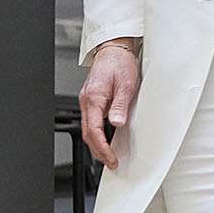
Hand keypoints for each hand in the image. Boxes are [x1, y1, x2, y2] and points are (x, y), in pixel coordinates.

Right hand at [78, 38, 142, 169]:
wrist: (113, 50)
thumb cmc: (120, 63)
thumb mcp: (126, 85)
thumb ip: (120, 105)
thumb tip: (117, 123)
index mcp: (94, 98)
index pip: (94, 131)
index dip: (102, 148)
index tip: (111, 159)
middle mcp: (87, 101)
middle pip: (89, 133)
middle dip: (99, 151)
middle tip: (111, 162)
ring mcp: (88, 101)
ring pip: (89, 128)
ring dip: (98, 144)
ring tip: (110, 155)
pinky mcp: (92, 100)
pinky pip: (92, 121)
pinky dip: (98, 134)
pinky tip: (107, 139)